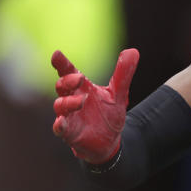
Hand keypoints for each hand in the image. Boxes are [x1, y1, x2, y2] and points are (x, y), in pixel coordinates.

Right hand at [51, 49, 138, 164]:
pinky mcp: (70, 133)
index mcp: (82, 88)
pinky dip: (59, 125)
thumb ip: (123, 73)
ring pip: (60, 106)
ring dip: (68, 103)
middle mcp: (72, 100)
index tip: (56, 54)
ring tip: (82, 101)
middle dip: (67, 81)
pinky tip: (61, 122)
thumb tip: (133, 51)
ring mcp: (69, 116)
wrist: (110, 140)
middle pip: (62, 86)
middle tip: (79, 78)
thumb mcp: (118, 92)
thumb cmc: (109, 113)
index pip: (69, 72)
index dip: (62, 63)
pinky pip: (60, 128)